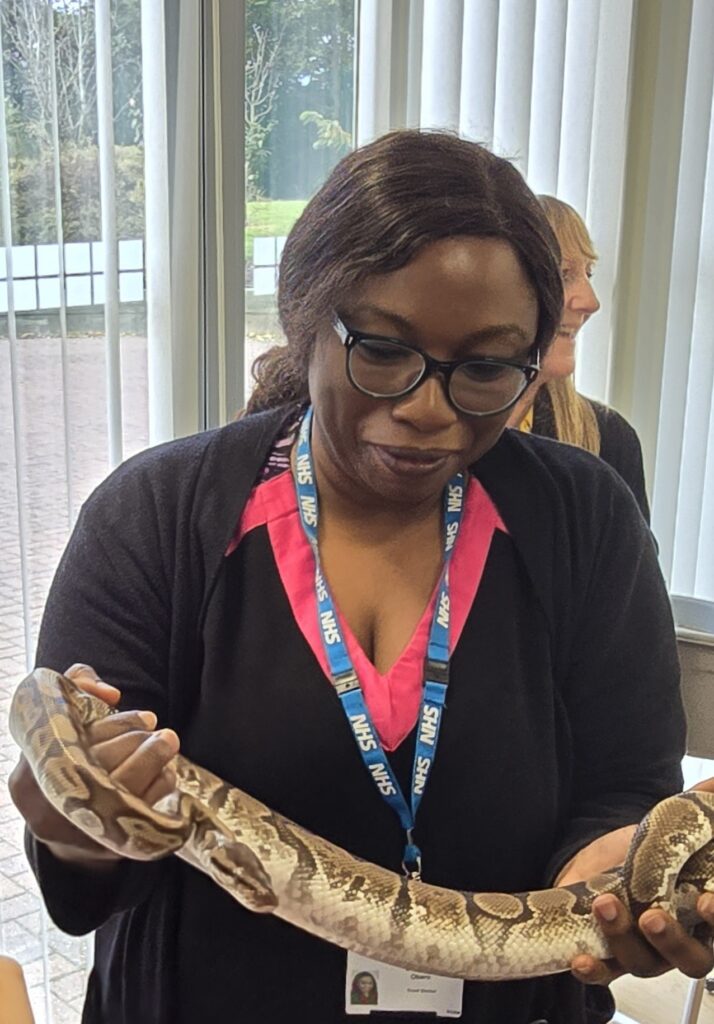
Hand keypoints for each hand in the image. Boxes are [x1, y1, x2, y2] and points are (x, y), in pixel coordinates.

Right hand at [9, 663, 178, 867]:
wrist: (67, 832)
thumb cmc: (68, 763)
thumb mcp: (61, 725)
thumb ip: (77, 686)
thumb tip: (109, 691)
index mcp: (29, 775)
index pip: (74, 744)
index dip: (116, 725)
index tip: (146, 716)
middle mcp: (49, 806)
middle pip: (100, 767)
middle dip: (138, 743)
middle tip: (163, 731)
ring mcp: (76, 831)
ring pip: (122, 792)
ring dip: (153, 763)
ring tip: (168, 744)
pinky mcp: (104, 847)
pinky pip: (139, 815)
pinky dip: (158, 789)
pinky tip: (167, 773)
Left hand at [566, 778, 713, 984]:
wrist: (606, 859)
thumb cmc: (654, 850)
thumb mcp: (679, 822)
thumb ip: (704, 804)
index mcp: (707, 914)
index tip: (708, 901)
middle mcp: (683, 940)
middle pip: (691, 959)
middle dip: (673, 940)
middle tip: (653, 916)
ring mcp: (647, 950)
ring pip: (644, 963)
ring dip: (624, 939)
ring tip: (605, 904)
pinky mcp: (611, 952)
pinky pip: (606, 973)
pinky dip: (594, 972)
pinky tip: (579, 961)